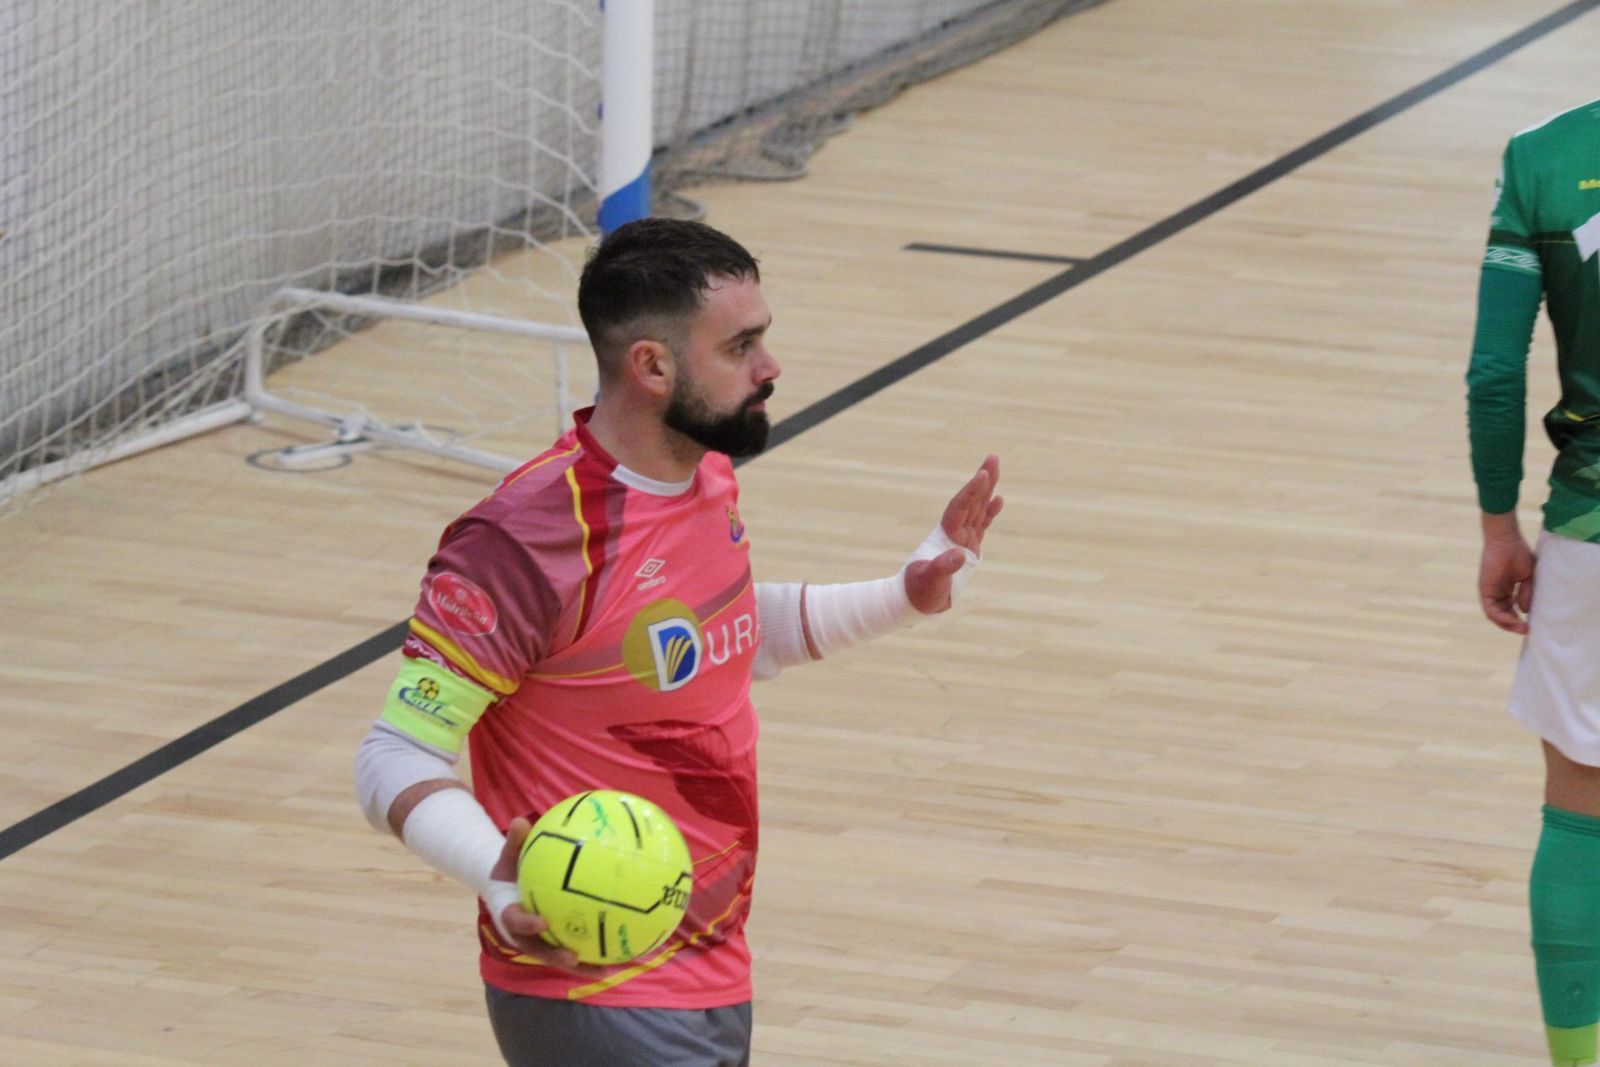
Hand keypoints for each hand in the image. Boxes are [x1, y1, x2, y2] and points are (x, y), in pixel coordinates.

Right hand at [487, 818, 594, 971]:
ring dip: (583, 966)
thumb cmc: (509, 870)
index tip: (542, 922)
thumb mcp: (507, 856)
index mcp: (510, 914)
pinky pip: (576, 949)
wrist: (506, 888)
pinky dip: (596, 954)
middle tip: (573, 957)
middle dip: (556, 957)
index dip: (526, 924)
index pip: (514, 922)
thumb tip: (520, 820)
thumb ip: (514, 842)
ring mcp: (541, 942)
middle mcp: (525, 934)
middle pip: (539, 951)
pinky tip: (622, 953)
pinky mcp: (556, 943)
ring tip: (608, 969)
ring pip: (561, 958)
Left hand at [904, 455, 1003, 614]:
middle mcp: (954, 532)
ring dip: (987, 489)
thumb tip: (961, 555)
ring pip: (977, 507)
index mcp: (945, 535)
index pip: (961, 508)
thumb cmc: (919, 591)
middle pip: (971, 500)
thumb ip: (943, 567)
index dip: (972, 491)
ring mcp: (962, 538)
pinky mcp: (968, 547)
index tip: (982, 474)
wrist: (915, 600)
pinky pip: (981, 524)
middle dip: (982, 479)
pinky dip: (989, 512)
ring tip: (995, 468)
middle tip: (993, 457)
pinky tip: (998, 499)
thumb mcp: (930, 581)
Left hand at [1478, 513, 1534, 633]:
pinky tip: (1513, 620)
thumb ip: (1527, 594)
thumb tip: (1525, 611)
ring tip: (1522, 628)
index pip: (1511, 609)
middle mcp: (1497, 593)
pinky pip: (1490, 610)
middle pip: (1503, 615)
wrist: (1506, 542)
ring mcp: (1490, 592)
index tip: (1532, 623)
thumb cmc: (1519, 554)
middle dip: (1515, 624)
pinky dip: (1500, 617)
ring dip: (1508, 624)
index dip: (1520, 618)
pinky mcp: (1485, 591)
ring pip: (1496, 616)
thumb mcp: (1528, 578)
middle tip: (1527, 630)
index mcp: (1507, 589)